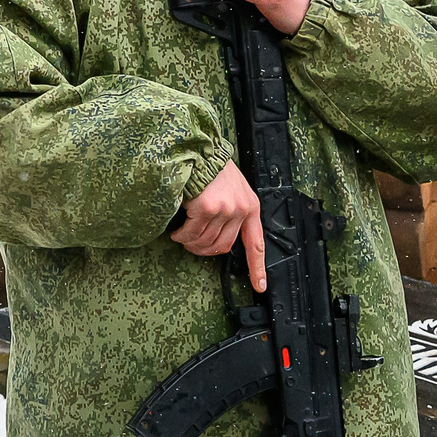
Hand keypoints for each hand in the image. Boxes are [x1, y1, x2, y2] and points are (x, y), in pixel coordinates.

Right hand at [172, 162, 266, 292]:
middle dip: (205, 250)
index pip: (256, 243)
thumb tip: (218, 236)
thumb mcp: (233, 188)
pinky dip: (182, 236)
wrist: (197, 150)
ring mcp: (224, 210)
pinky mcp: (206, 209)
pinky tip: (177, 232)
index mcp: (250, 206)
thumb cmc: (211, 167)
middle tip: (192, 245)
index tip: (259, 285)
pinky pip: (192, 233)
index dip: (258, 267)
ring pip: (206, 242)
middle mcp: (240, 209)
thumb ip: (232, 210)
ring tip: (182, 237)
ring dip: (191, 244)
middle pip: (224, 246)